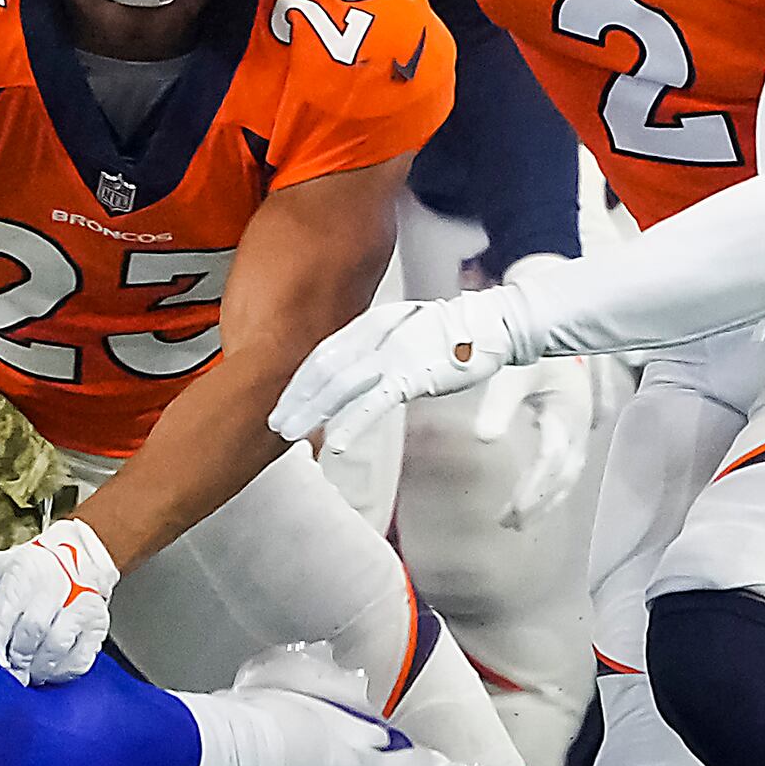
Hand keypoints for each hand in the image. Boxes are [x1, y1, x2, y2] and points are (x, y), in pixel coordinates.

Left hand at [0, 519, 116, 684]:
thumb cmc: (31, 565)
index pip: (4, 616)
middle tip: (6, 674)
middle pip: (32, 633)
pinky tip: (49, 670)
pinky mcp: (98, 624)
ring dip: (37, 667)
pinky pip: (81, 658)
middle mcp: (55, 586)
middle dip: (15, 660)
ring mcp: (82, 605)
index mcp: (25, 572)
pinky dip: (62, 672)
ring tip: (26, 672)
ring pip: (56, 647)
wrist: (81, 553)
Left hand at [270, 292, 520, 445]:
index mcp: (369, 326)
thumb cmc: (452, 332)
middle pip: (322, 369)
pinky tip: (337, 442)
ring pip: (341, 386)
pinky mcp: (412, 376)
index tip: (283, 400)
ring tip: (291, 432)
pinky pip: (376, 403)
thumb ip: (377, 349)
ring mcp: (391, 356)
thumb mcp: (404, 333)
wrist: (490, 323)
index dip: (299, 379)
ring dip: (313, 412)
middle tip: (274, 422)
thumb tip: (357, 373)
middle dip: (295, 398)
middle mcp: (374, 338)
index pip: (322, 353)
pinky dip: (353, 423)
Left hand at [472, 359, 593, 528]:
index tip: (510, 511)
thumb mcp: (512, 370)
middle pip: (564, 475)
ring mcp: (579, 427)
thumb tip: (483, 438)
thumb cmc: (531, 347)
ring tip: (516, 521)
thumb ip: (498, 403)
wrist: (555, 323)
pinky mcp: (571, 426)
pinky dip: (549, 486)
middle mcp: (579, 425)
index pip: (551, 461)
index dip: (533, 489)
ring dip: (545, 500)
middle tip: (509, 524)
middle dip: (539, 503)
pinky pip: (565, 465)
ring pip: (568, 474)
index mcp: (567, 412)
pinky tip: (531, 497)